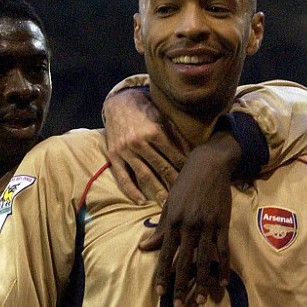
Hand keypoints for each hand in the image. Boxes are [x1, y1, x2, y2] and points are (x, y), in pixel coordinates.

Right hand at [103, 88, 186, 203]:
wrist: (119, 102)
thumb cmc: (145, 109)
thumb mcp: (163, 118)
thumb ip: (177, 136)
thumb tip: (192, 154)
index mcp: (154, 132)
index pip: (174, 156)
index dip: (184, 169)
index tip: (193, 180)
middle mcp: (139, 142)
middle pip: (161, 168)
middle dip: (174, 183)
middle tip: (185, 197)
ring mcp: (125, 150)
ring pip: (144, 175)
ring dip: (156, 191)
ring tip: (166, 204)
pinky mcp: (113, 156)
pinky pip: (123, 177)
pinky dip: (131, 191)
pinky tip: (140, 201)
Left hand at [140, 130, 238, 306]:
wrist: (208, 165)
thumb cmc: (185, 186)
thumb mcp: (168, 205)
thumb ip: (159, 229)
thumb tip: (143, 247)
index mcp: (172, 221)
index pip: (165, 253)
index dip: (163, 274)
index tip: (160, 293)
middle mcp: (188, 225)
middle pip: (184, 261)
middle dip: (180, 285)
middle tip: (178, 305)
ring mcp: (207, 224)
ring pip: (204, 259)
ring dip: (202, 281)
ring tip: (201, 300)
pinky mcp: (222, 222)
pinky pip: (223, 249)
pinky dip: (223, 267)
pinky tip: (222, 282)